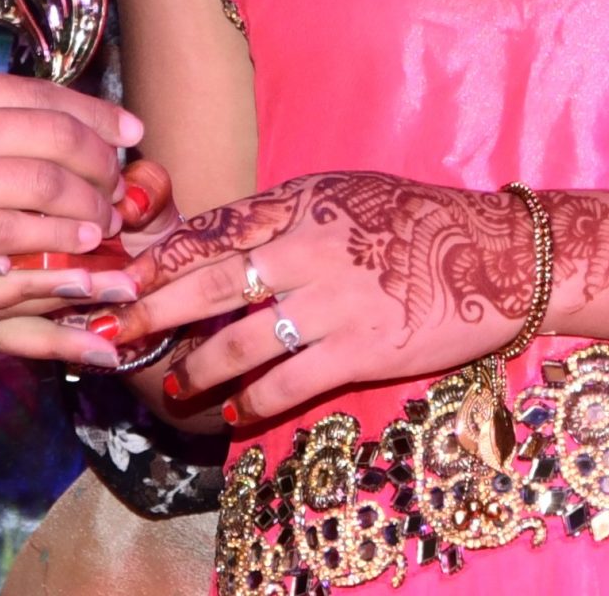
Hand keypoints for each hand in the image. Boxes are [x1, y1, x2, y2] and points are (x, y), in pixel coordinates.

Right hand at [0, 66, 140, 284]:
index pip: (36, 92)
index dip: (92, 113)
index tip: (127, 129)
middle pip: (55, 135)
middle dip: (103, 162)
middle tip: (126, 184)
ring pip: (47, 186)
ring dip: (90, 207)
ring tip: (110, 225)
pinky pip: (17, 235)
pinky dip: (57, 244)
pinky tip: (79, 255)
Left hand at [117, 172, 531, 425]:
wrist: (496, 256)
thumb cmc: (410, 223)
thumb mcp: (338, 196)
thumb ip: (277, 218)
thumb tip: (208, 242)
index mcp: (298, 203)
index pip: (211, 229)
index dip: (158, 257)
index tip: (115, 276)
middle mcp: (308, 248)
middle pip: (210, 282)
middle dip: (152, 309)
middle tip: (111, 330)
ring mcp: (335, 300)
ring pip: (242, 340)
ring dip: (199, 368)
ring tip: (174, 386)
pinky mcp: (363, 347)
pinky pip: (291, 381)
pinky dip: (256, 401)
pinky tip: (236, 412)